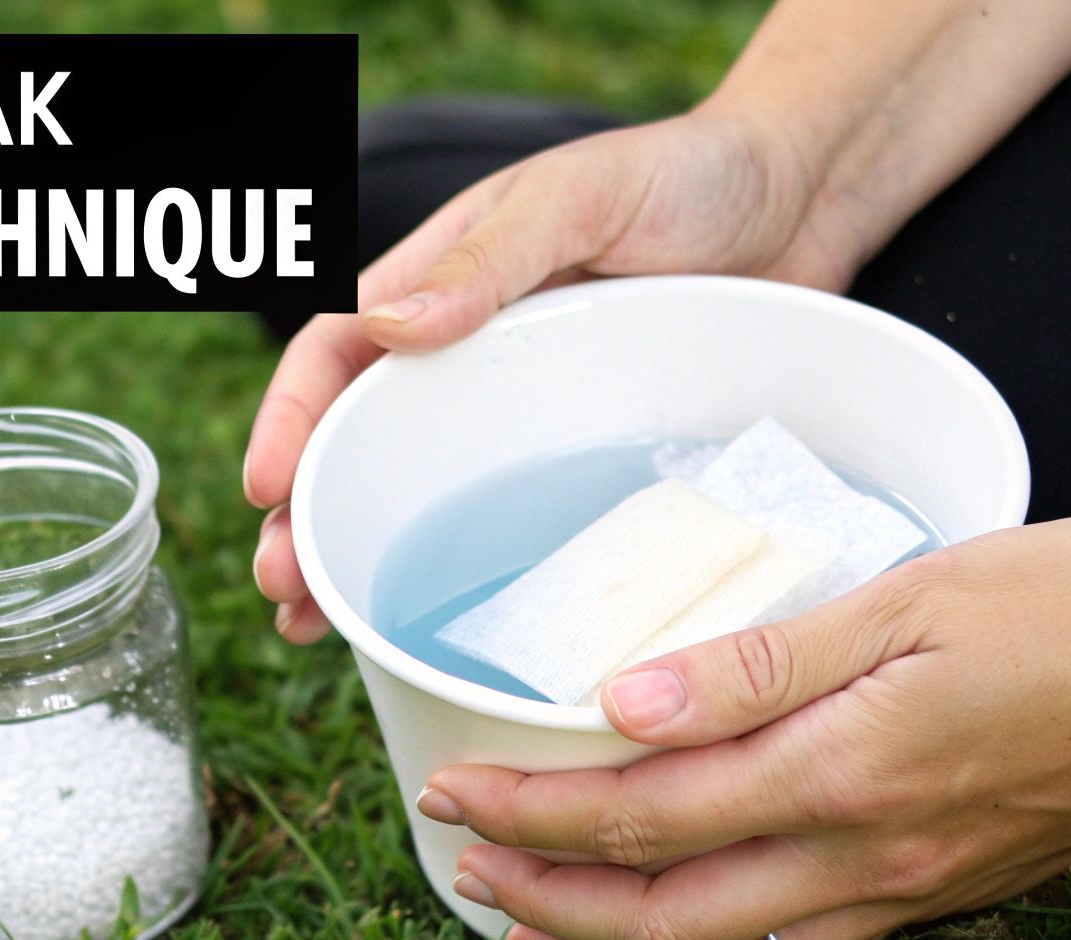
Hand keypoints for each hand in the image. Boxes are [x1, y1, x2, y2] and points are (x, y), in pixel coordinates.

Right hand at [243, 109, 871, 641]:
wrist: (805, 202)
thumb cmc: (690, 175)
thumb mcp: (583, 198)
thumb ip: (494, 255)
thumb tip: (388, 327)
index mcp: (446, 282)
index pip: (338, 352)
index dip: (291, 419)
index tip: (265, 488)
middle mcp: (473, 355)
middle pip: (362, 443)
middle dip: (307, 518)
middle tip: (288, 593)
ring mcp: (529, 411)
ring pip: (424, 493)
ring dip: (364, 559)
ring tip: (323, 632)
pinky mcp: (589, 452)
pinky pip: (520, 515)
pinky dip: (472, 570)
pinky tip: (449, 624)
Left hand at [413, 518, 1070, 939]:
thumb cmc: (1070, 608)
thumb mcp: (910, 599)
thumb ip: (761, 663)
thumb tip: (627, 700)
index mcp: (846, 772)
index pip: (647, 817)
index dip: (535, 814)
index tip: (458, 792)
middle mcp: (868, 858)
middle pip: (664, 921)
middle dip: (545, 901)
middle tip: (463, 864)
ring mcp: (905, 894)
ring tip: (530, 931)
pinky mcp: (936, 898)